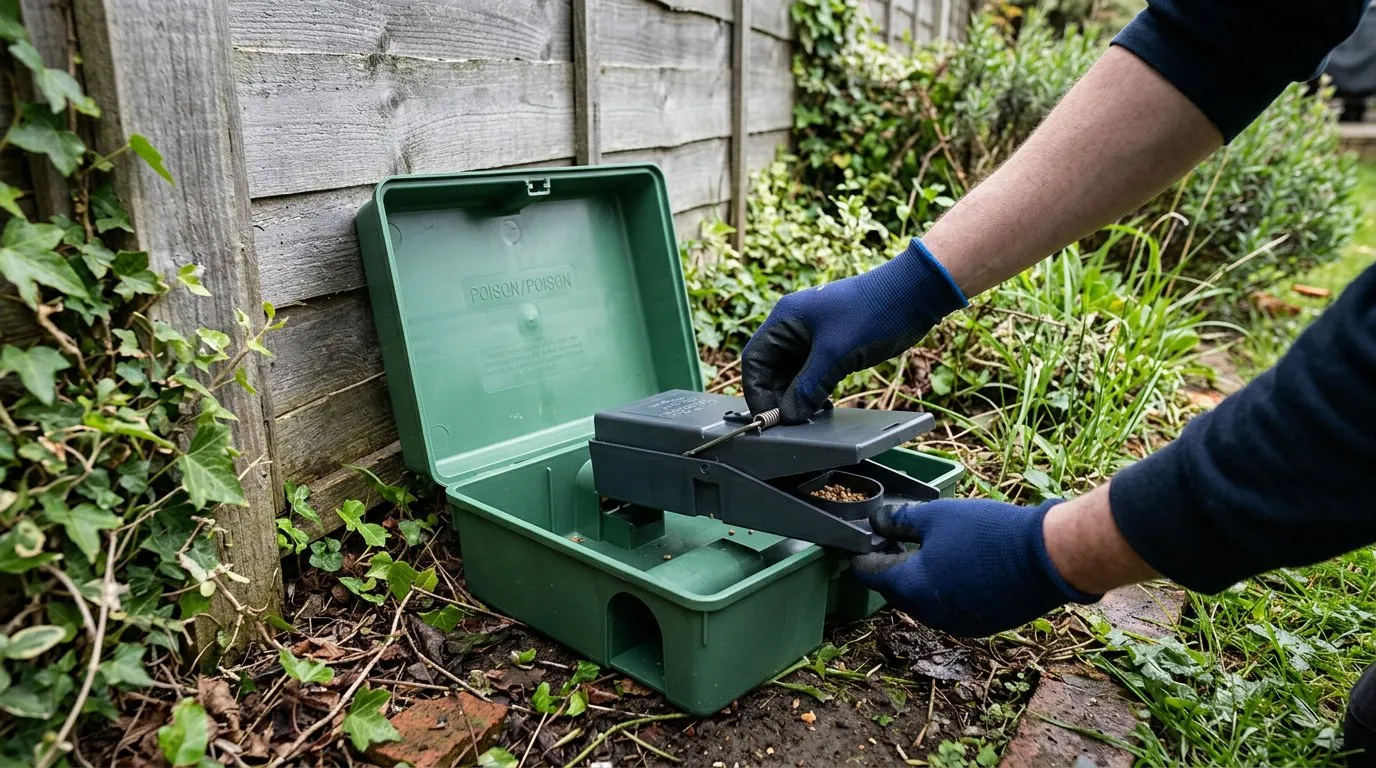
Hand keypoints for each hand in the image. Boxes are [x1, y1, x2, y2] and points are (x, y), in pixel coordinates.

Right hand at [741, 239, 965, 423]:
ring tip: (806, 417)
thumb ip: (808, 387)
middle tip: (788, 422)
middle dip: (777, 396)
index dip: (756, 390)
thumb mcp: (836, 354)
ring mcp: (813, 335)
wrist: (915, 293)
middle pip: (771, 368)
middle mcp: (793, 326)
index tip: (766, 417)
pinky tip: (821, 405)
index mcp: (785, 319)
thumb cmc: (872, 312)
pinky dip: (813, 389)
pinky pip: (812, 372)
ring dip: (796, 395)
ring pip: (792, 372)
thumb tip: (788, 416)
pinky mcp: (831, 344)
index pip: (754, 359)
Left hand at [850, 499, 1100, 636]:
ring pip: (923, 602)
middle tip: (890, 543)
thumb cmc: (987, 533)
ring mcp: (956, 623)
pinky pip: (950, 608)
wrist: (1046, 558)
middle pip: (896, 591)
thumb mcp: (937, 516)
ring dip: (917, 581)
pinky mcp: (981, 625)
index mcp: (911, 587)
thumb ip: (900, 521)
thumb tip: (876, 522)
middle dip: (889, 568)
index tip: (861, 543)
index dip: (862, 556)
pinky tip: (954, 569)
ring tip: (923, 553)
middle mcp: (928, 613)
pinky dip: (943, 590)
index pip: (870, 575)